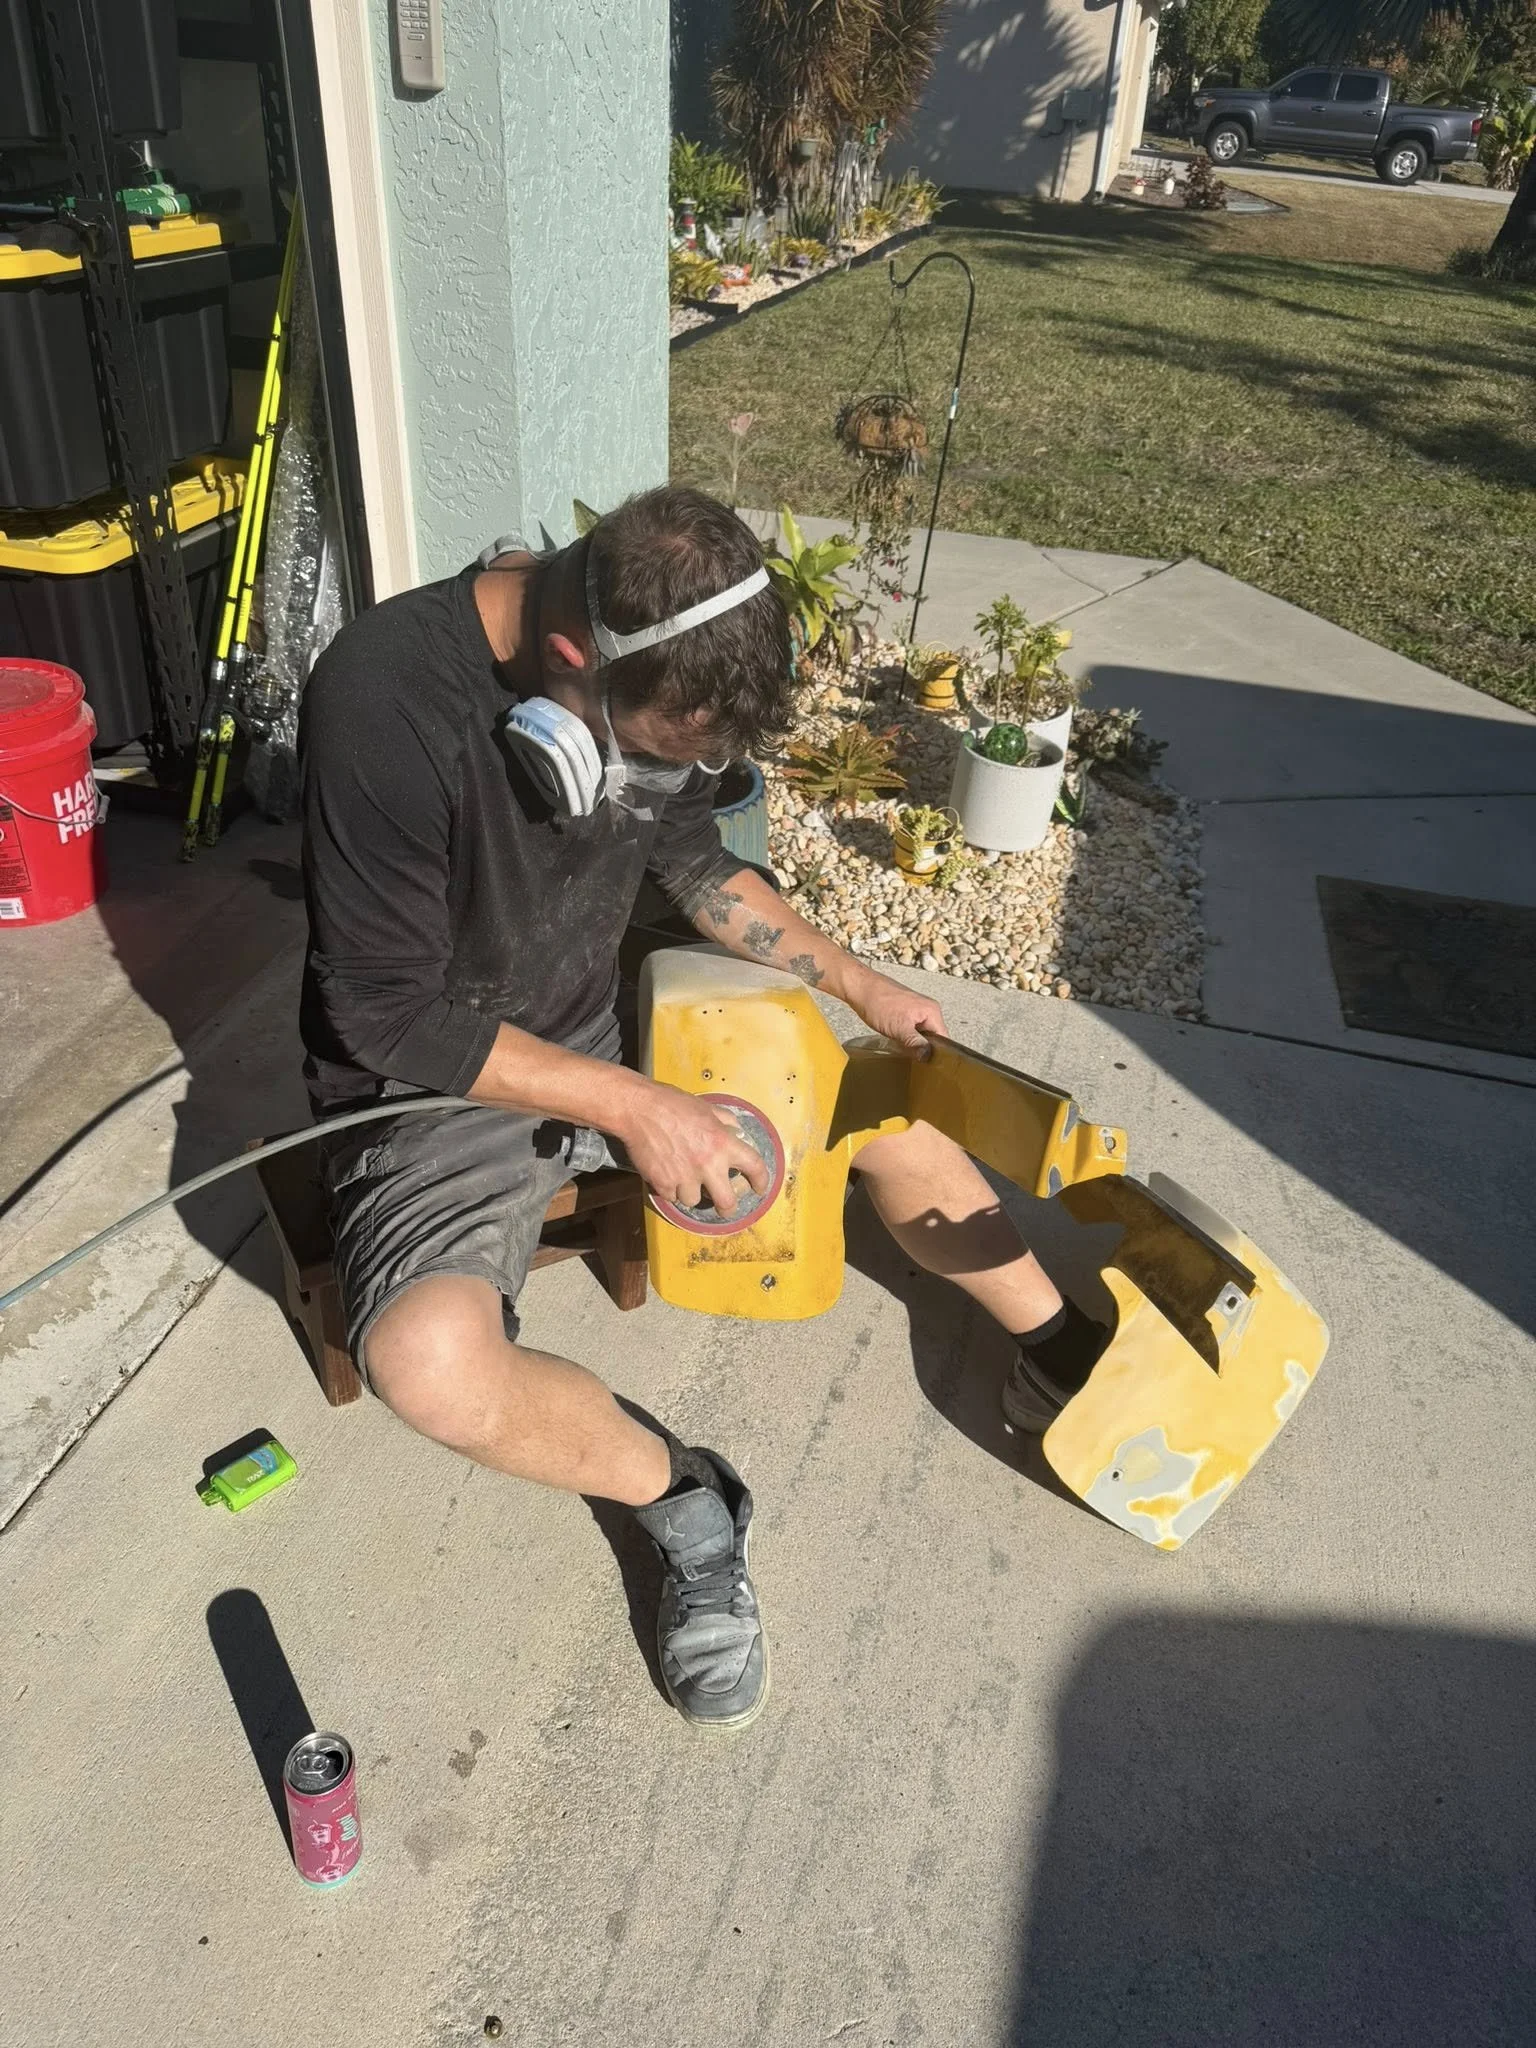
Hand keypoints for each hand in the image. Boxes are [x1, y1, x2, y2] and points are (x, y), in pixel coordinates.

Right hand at [616, 1082, 771, 1214]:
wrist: (639, 1110)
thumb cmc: (673, 1104)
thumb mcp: (707, 1108)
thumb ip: (726, 1122)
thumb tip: (737, 1133)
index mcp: (723, 1143)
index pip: (754, 1167)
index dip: (761, 1181)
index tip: (760, 1188)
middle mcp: (708, 1164)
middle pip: (726, 1202)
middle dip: (728, 1208)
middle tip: (725, 1207)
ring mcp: (685, 1177)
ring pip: (693, 1200)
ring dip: (690, 1192)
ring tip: (683, 1178)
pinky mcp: (663, 1184)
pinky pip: (671, 1196)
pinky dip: (670, 1189)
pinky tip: (666, 1174)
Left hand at [848, 968, 946, 1050]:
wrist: (860, 988)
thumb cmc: (878, 1002)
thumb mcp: (899, 1029)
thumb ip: (915, 1044)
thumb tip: (927, 1057)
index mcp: (932, 1011)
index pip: (943, 1039)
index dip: (936, 1053)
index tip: (927, 1064)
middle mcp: (928, 1008)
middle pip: (933, 1037)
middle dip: (923, 1048)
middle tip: (912, 1058)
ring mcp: (917, 1009)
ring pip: (921, 1034)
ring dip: (913, 1043)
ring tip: (902, 1048)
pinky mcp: (906, 1011)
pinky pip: (912, 1029)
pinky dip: (906, 1036)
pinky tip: (897, 1041)